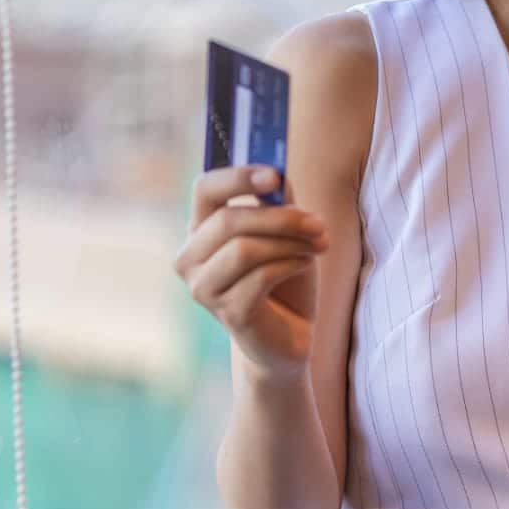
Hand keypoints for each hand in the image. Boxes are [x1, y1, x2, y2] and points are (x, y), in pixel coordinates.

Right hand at [174, 165, 328, 378]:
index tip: (274, 176)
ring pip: (244, 249)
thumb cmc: (283, 278)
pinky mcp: (228, 314)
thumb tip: (277, 173)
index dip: (237, 177)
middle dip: (281, 218)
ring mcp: (204, 289)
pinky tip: (305, 264)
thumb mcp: (283, 233)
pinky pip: (261, 277)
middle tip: (317, 222)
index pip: (205, 190)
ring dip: (290, 243)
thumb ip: (275, 202)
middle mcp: (190, 258)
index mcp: (200, 229)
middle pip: (229, 220)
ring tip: (318, 246)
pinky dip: (291, 265)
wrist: (289, 335)